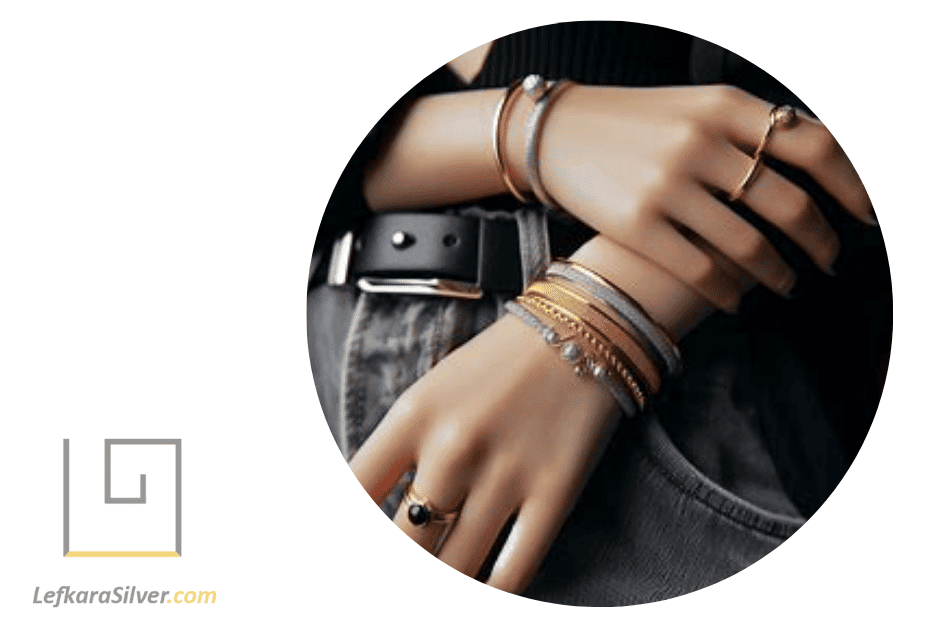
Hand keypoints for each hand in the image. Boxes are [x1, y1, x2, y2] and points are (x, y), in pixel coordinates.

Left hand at [349, 313, 620, 592]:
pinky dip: (495, 591)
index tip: (353, 552)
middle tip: (412, 566)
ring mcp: (506, 472)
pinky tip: (486, 592)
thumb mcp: (434, 392)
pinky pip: (515, 568)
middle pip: (406, 542)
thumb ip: (402, 451)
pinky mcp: (554, 491)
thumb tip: (380, 518)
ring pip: (456, 566)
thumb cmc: (501, 364)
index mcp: (414, 415)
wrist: (585, 327)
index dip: (348, 532)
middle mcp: (453, 447)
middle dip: (402, 567)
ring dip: (446, 581)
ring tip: (445, 580)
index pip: (356, 491)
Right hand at [526, 84, 874, 311]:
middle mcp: (701, 142)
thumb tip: (823, 156)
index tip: (869, 217)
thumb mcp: (696, 106)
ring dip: (782, 274)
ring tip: (788, 284)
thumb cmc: (636, 123)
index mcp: (724, 106)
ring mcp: (667, 184)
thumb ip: (753, 128)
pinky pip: (703, 271)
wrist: (556, 132)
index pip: (815, 147)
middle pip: (791, 204)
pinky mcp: (637, 225)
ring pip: (751, 246)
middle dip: (822, 241)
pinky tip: (739, 299)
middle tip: (832, 260)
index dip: (853, 187)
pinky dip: (732, 292)